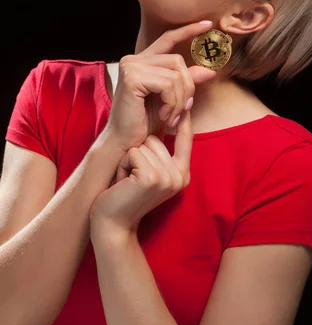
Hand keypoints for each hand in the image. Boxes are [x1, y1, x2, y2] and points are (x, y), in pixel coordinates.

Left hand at [90, 101, 192, 232]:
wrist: (112, 224)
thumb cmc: (126, 194)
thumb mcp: (150, 173)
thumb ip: (162, 153)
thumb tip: (167, 123)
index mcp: (183, 174)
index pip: (186, 137)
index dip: (183, 118)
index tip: (184, 100)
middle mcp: (180, 176)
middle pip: (157, 138)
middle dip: (138, 152)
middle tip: (132, 175)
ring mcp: (168, 178)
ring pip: (145, 144)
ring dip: (129, 158)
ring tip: (127, 179)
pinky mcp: (151, 177)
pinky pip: (135, 152)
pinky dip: (124, 164)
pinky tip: (123, 182)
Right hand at [102, 21, 216, 152]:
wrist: (127, 143)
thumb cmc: (145, 123)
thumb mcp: (172, 100)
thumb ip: (186, 82)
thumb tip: (209, 70)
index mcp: (143, 62)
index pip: (168, 39)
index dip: (188, 31)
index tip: (207, 25)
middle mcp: (135, 59)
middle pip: (177, 61)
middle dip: (187, 88)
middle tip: (183, 110)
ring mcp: (132, 66)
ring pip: (175, 74)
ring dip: (179, 100)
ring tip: (172, 116)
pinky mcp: (132, 77)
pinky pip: (168, 84)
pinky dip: (172, 103)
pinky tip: (164, 116)